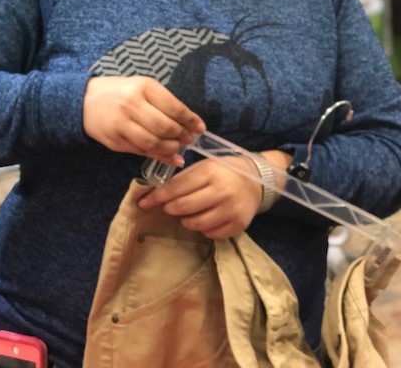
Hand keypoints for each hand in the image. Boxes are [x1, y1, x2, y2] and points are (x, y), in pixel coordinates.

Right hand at [83, 76, 205, 164]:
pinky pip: (141, 151)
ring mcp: (121, 124)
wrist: (83, 101)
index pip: (174, 107)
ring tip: (178, 148)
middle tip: (188, 139)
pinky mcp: (115, 141)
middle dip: (182, 136)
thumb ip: (163, 102)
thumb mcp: (141, 87)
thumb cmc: (119, 92)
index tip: (200, 128)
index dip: (190, 120)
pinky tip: (169, 158)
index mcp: (143, 87)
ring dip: (171, 149)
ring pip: (154, 142)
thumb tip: (189, 123)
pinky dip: (158, 156)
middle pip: (165, 127)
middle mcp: (132, 105)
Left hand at [138, 156, 262, 238]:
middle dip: (170, 209)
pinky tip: (205, 217)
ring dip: (185, 220)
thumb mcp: (204, 167)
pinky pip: (210, 234)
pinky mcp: (237, 226)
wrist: (257, 181)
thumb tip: (157, 194)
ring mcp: (231, 210)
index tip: (143, 203)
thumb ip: (183, 179)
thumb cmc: (224, 172)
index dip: (157, 197)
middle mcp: (221, 191)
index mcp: (210, 172)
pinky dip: (202, 228)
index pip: (176, 188)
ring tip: (188, 212)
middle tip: (168, 207)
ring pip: (195, 224)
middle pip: (183, 208)